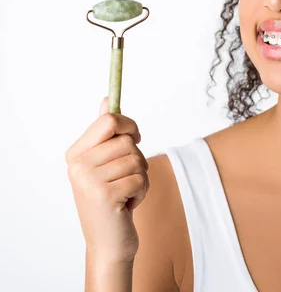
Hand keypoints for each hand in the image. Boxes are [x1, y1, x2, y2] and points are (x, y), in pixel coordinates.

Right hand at [66, 97, 147, 263]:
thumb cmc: (112, 199)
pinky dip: (142, 192)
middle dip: (138, 159)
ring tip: (126, 192)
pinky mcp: (104, 196)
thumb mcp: (107, 164)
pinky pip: (140, 179)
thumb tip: (106, 100)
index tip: (136, 138)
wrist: (109, 242)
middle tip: (127, 178)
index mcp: (76, 153)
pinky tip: (127, 204)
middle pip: (128, 141)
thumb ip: (106, 134)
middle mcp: (77, 165)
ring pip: (137, 160)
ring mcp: (88, 180)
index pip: (110, 121)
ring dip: (141, 178)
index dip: (130, 127)